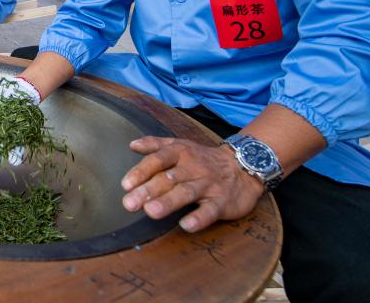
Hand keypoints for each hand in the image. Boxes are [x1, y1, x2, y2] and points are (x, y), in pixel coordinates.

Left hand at [121, 137, 263, 232]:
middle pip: (169, 178)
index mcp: (180, 153)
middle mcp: (193, 168)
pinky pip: (210, 210)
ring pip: (187, 193)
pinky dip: (199, 218)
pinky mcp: (222, 202)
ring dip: (168, 202)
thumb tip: (132, 145)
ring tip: (151, 212)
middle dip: (148, 190)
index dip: (141, 171)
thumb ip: (155, 145)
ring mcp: (208, 185)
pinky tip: (186, 225)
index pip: (158, 159)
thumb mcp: (180, 145)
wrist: (243, 166)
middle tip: (129, 203)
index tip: (125, 185)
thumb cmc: (203, 159)